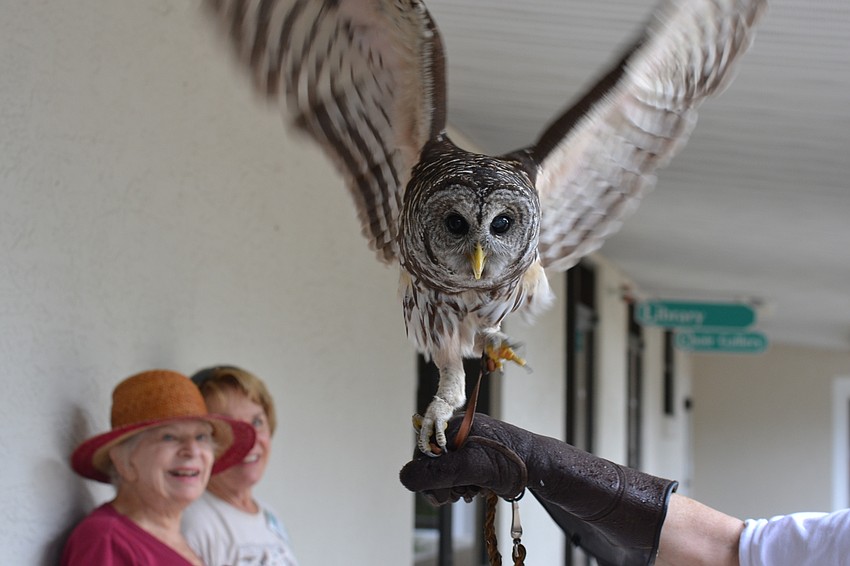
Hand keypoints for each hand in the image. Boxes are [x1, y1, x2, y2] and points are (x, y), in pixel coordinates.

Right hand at [400, 413, 530, 503]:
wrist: (540, 467)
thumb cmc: (509, 462)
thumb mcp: (469, 467)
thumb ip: (437, 472)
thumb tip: (405, 478)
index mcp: (454, 426)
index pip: (424, 452)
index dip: (428, 476)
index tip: (442, 493)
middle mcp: (459, 433)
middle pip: (433, 464)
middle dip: (443, 484)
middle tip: (458, 495)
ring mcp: (469, 445)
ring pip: (446, 472)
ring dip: (454, 487)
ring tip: (471, 491)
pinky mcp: (477, 457)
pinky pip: (459, 474)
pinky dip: (464, 486)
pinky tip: (476, 490)